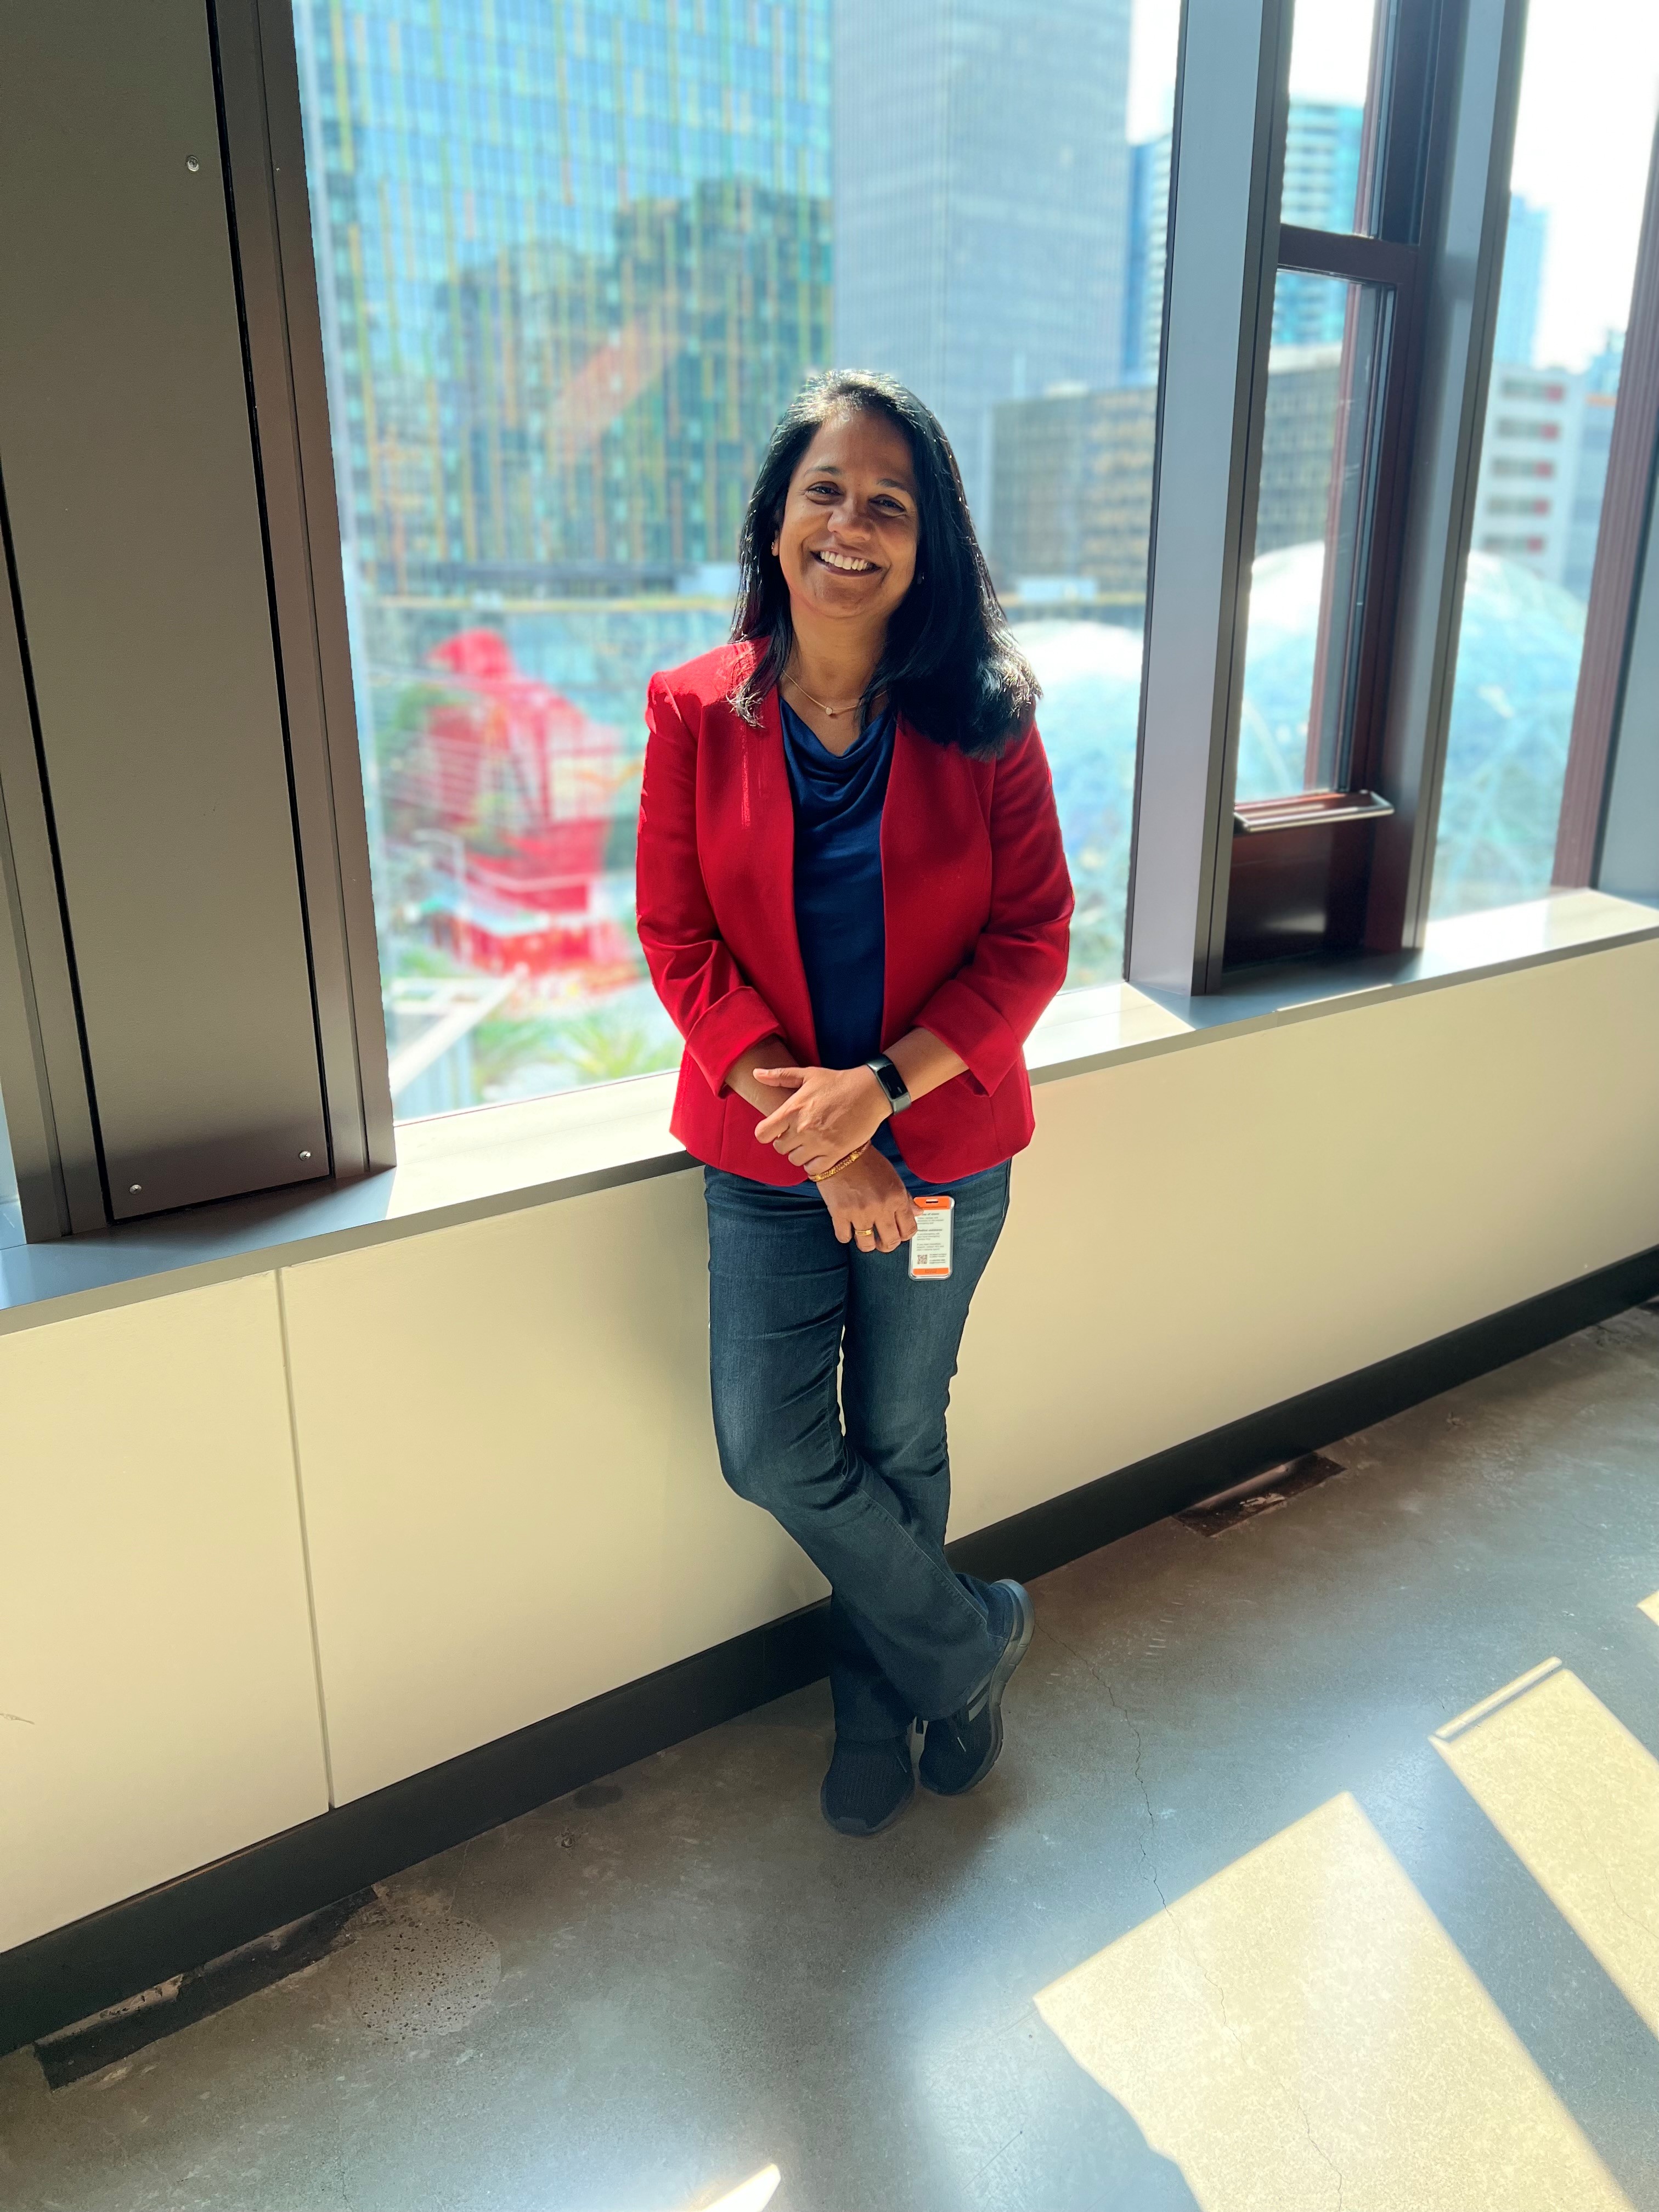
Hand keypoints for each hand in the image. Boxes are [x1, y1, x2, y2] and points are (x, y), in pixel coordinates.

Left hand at [752, 1062, 889, 1174]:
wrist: (870, 1091)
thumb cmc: (838, 1082)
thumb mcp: (807, 1074)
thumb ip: (779, 1076)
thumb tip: (756, 1074)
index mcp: (792, 1109)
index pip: (762, 1134)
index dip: (767, 1133)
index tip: (777, 1129)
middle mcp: (802, 1128)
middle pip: (779, 1148)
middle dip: (787, 1142)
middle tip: (799, 1133)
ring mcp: (818, 1142)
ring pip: (795, 1160)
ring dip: (800, 1154)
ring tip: (811, 1142)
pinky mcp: (835, 1153)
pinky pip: (813, 1170)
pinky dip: (814, 1164)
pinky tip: (820, 1153)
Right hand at [815, 1146, 916, 1252]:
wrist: (841, 1151)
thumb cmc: (867, 1162)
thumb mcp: (893, 1177)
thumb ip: (906, 1198)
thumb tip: (918, 1212)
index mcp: (897, 1198)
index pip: (909, 1230)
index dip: (904, 1236)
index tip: (899, 1234)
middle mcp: (880, 1208)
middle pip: (890, 1242)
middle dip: (887, 1244)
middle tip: (882, 1240)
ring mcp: (860, 1213)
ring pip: (867, 1245)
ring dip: (867, 1244)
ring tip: (864, 1236)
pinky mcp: (840, 1214)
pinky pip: (844, 1237)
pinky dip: (846, 1235)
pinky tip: (847, 1227)